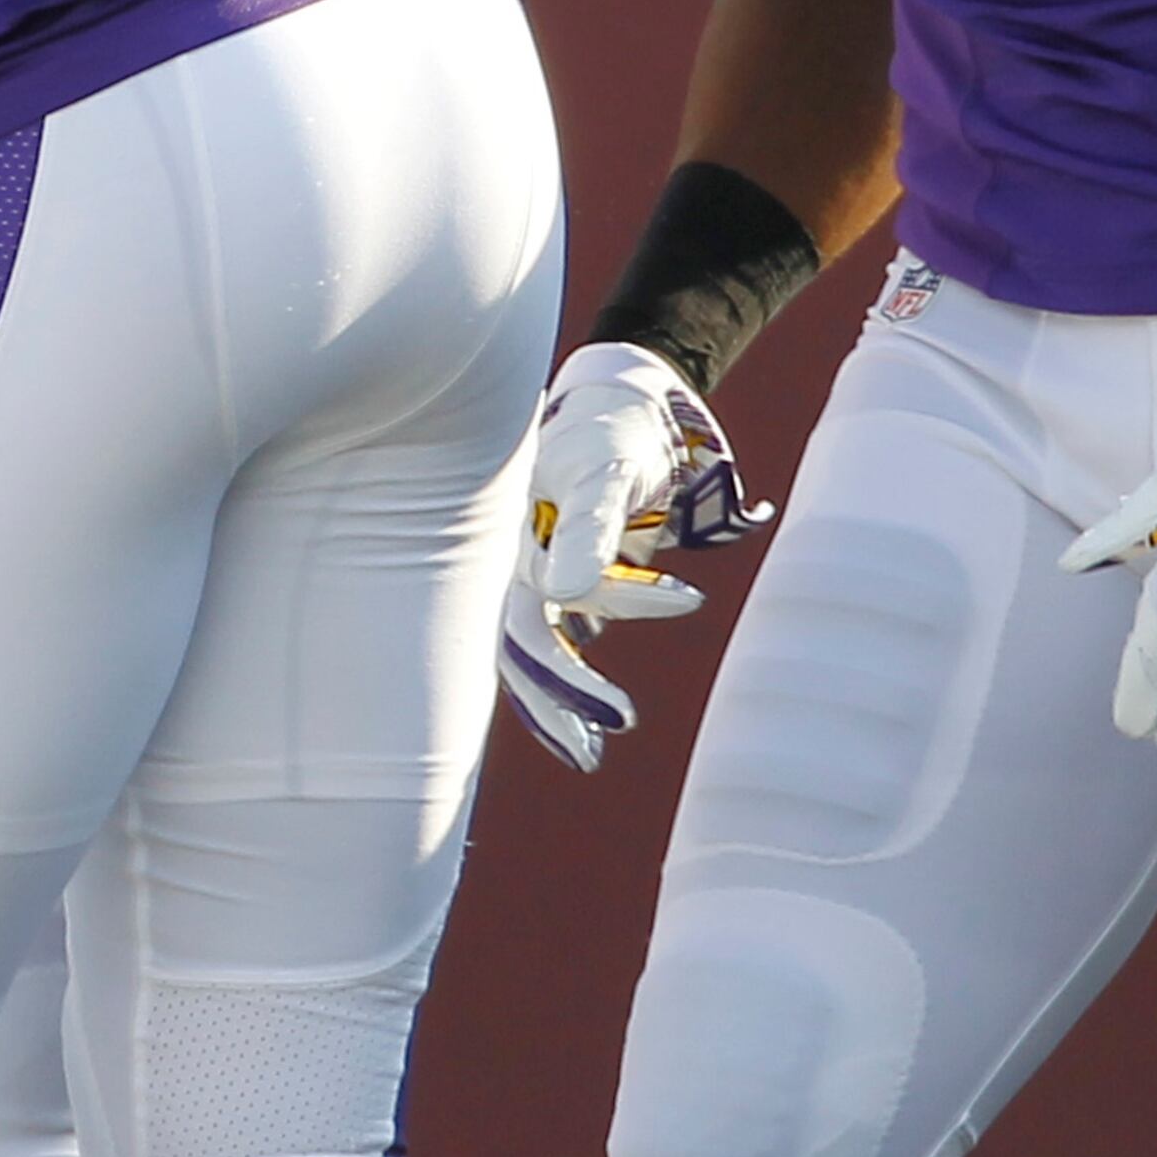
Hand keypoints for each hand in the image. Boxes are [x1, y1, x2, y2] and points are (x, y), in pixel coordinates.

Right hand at [498, 342, 768, 772]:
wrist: (619, 404)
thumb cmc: (613, 434)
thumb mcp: (607, 473)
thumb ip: (589, 527)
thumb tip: (565, 594)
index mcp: (502, 537)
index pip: (528, 615)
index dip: (575, 657)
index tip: (655, 655)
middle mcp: (501, 558)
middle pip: (515, 645)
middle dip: (555, 700)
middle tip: (596, 753)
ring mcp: (519, 566)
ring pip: (528, 645)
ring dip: (560, 693)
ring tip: (600, 740)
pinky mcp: (544, 572)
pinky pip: (546, 631)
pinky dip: (565, 668)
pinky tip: (581, 711)